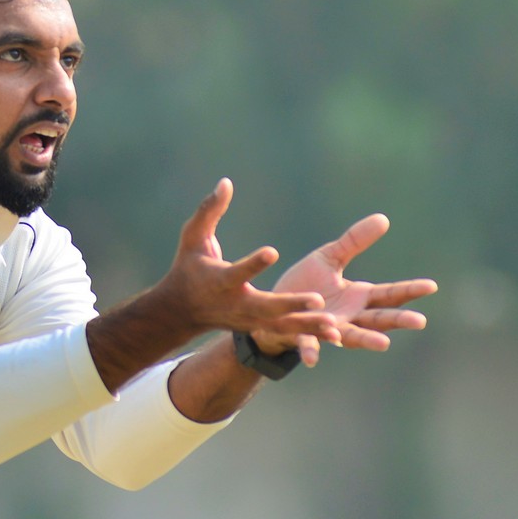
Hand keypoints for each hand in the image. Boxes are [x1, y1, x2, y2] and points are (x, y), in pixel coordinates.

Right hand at [155, 178, 340, 351]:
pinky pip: (285, 333)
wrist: (182, 310)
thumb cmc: (188, 267)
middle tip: (318, 299)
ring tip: (334, 325)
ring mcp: (248, 320)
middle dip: (290, 304)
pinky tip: (335, 336)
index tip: (272, 252)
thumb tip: (226, 182)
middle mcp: (236, 303)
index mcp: (220, 280)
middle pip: (266, 306)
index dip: (254, 264)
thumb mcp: (193, 237)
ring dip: (307, 325)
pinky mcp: (258, 328)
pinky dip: (309, 335)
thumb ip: (209, 211)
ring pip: (280, 325)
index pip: (237, 273)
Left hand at [272, 213, 436, 362]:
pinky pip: (309, 344)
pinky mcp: (303, 335)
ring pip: (351, 336)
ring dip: (367, 340)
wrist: (273, 306)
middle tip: (420, 321)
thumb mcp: (329, 257)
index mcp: (359, 297)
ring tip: (385, 344)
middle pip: (379, 319)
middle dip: (399, 320)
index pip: (390, 294)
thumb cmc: (305, 285)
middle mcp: (349, 317)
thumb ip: (354, 241)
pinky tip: (313, 359)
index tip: (431, 286)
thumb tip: (384, 219)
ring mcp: (329, 329)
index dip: (410, 290)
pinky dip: (312, 350)